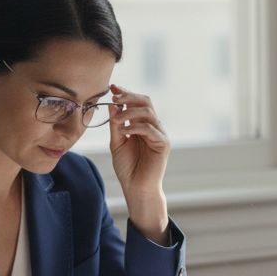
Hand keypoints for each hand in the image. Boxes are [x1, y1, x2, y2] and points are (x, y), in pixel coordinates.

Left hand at [108, 85, 170, 241]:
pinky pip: (150, 129)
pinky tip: (125, 131)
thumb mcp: (117, 142)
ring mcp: (160, 135)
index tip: (113, 88)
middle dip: (129, 97)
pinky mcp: (163, 144)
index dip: (126, 93)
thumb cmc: (128, 168)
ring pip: (148, 112)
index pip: (137, 103)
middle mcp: (153, 127)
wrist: (136, 188)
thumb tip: (113, 104)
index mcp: (142, 125)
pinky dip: (136, 127)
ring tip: (116, 119)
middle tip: (115, 98)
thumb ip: (116, 124)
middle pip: (146, 102)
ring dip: (130, 112)